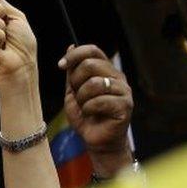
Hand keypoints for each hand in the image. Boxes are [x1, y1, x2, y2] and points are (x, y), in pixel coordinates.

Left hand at [58, 45, 133, 178]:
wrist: (96, 140)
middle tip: (77, 96)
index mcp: (106, 70)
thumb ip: (72, 71)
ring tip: (85, 107)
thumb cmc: (86, 116)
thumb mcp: (73, 91)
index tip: (60, 65)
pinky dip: (88, 109)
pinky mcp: (125, 106)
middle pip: (90, 65)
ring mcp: (124, 91)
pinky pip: (99, 101)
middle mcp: (117, 77)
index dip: (74, 55)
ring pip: (94, 83)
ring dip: (82, 98)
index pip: (92, 50)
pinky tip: (92, 115)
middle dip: (75, 82)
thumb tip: (71, 47)